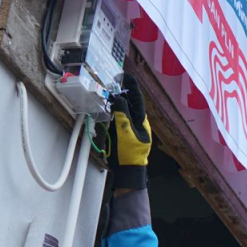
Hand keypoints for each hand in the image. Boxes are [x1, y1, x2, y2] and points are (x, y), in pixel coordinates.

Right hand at [108, 73, 151, 190]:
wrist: (126, 171)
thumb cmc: (130, 153)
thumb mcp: (126, 132)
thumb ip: (122, 114)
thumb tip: (119, 98)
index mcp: (141, 120)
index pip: (137, 98)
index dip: (131, 85)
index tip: (124, 74)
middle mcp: (136, 120)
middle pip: (128, 101)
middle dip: (121, 90)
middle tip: (111, 81)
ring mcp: (128, 126)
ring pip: (121, 108)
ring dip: (114, 99)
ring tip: (106, 90)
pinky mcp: (120, 131)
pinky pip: (115, 117)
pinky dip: (110, 110)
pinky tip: (104, 105)